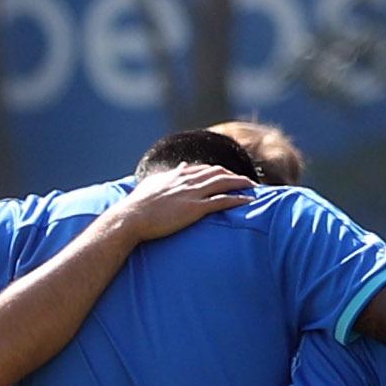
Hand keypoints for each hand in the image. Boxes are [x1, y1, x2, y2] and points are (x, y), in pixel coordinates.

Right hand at [103, 164, 255, 239]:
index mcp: (178, 174)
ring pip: (224, 183)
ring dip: (242, 184)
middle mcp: (187, 180)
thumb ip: (170, 174)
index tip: (232, 177)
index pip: (206, 168)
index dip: (221, 172)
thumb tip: (182, 166)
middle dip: (236, 176)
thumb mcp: (154, 183)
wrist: (130, 218)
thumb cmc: (138, 206)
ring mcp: (191, 193)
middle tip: (249, 182)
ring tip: (254, 188)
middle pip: (219, 172)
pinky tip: (248, 201)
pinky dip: (237, 199)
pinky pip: (221, 201)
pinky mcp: (194, 208)